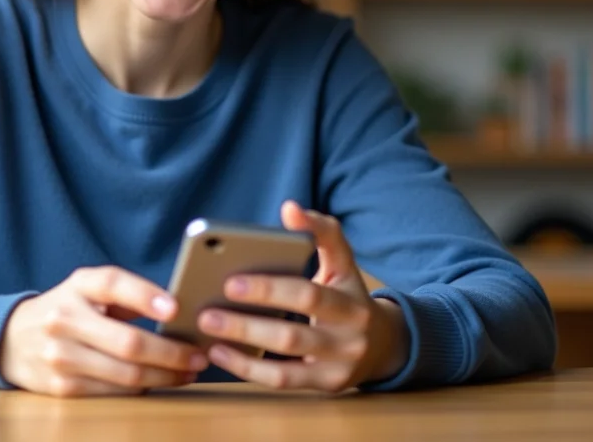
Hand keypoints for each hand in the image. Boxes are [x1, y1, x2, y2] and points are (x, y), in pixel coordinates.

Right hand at [0, 265, 208, 396]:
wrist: (13, 340)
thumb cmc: (69, 309)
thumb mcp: (88, 289)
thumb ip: (126, 294)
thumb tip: (181, 311)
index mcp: (78, 286)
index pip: (112, 284)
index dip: (145, 295)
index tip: (176, 308)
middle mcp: (65, 319)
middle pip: (128, 342)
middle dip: (172, 352)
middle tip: (200, 355)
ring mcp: (61, 357)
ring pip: (126, 374)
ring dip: (165, 376)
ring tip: (189, 371)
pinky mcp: (62, 388)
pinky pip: (114, 392)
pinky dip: (144, 389)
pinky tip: (161, 381)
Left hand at [197, 201, 409, 392]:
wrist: (384, 345)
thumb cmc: (349, 297)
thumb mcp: (343, 264)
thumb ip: (321, 233)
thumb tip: (289, 208)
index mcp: (350, 299)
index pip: (310, 293)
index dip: (271, 288)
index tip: (230, 280)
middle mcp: (349, 335)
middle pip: (293, 331)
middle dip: (247, 322)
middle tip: (209, 307)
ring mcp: (339, 364)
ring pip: (286, 357)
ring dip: (243, 343)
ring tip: (208, 327)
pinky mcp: (326, 385)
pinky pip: (283, 380)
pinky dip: (248, 368)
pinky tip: (221, 353)